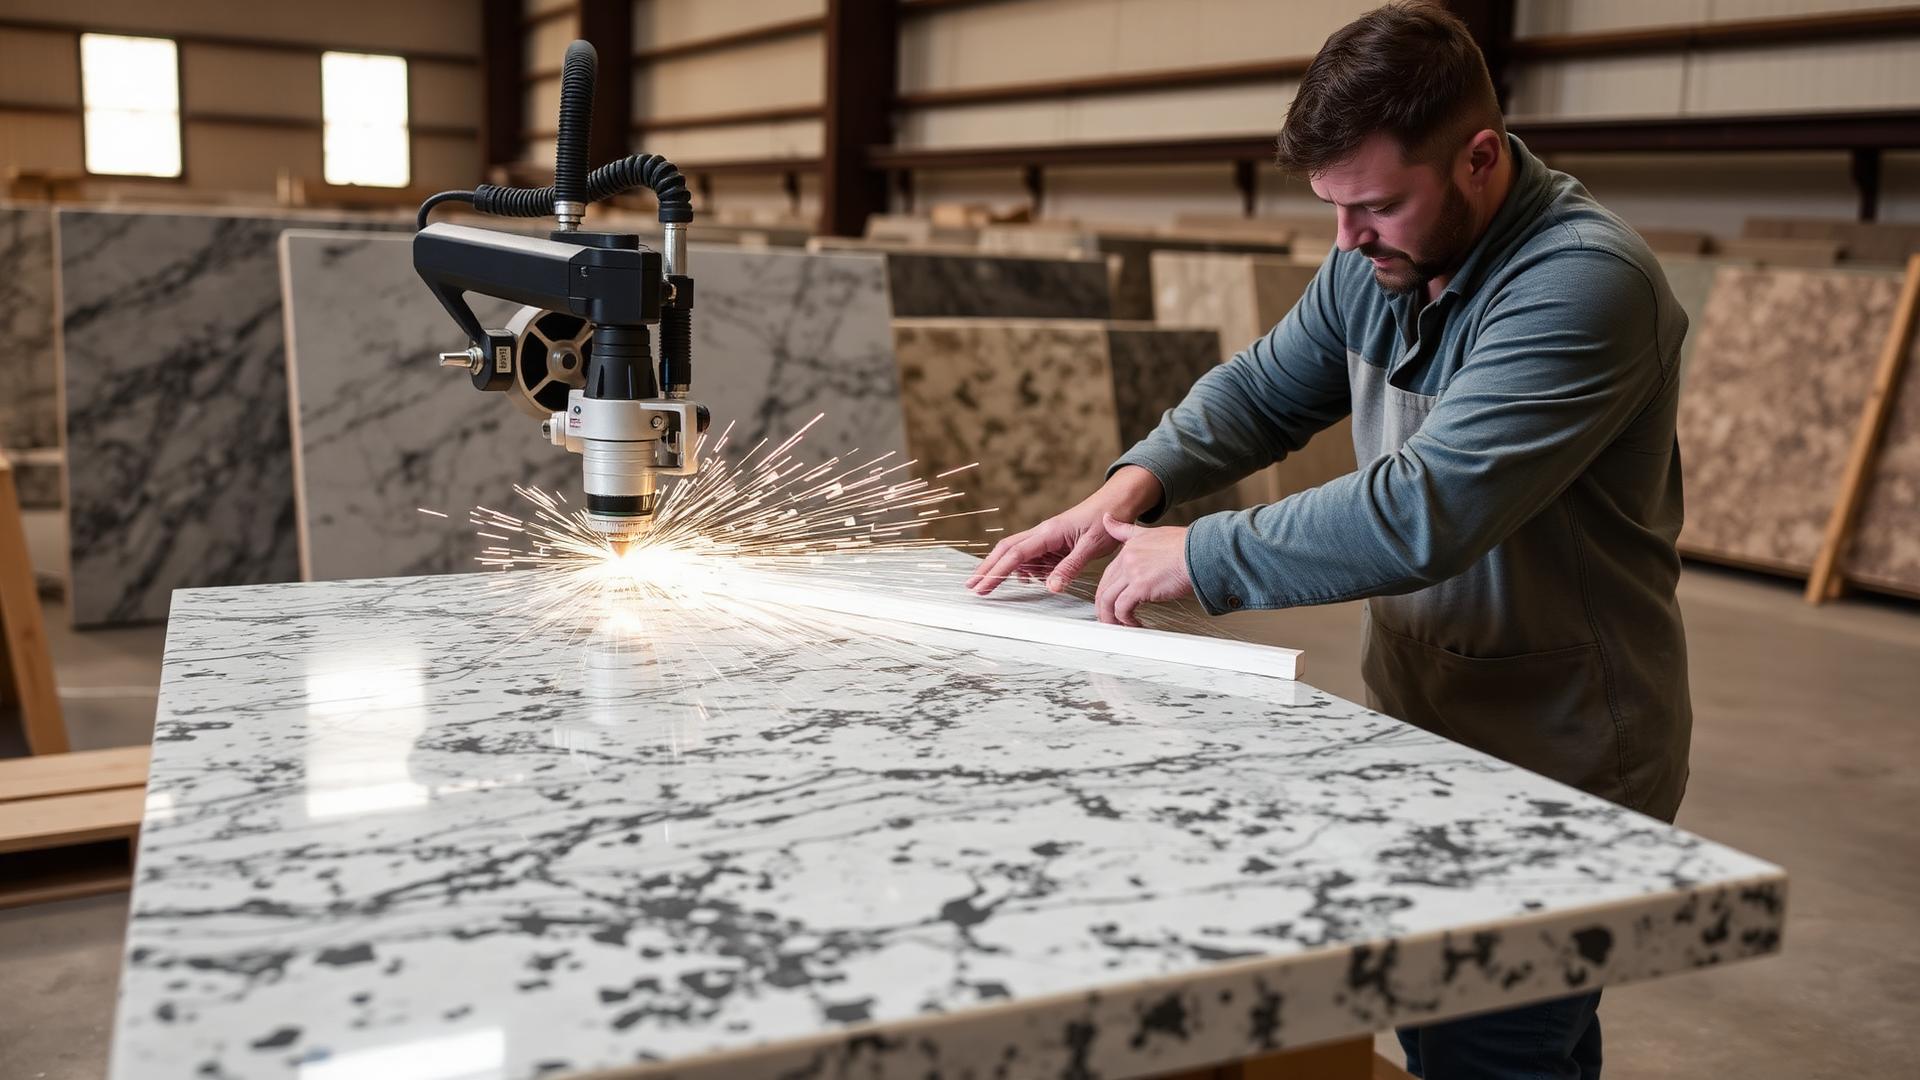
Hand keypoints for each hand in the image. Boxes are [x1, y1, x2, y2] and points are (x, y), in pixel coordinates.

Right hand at [965, 467, 1162, 595]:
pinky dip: (1025, 569)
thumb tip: (1050, 587)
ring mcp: (1047, 537)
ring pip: (1017, 553)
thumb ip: (1069, 567)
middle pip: (1006, 550)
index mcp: (1048, 532)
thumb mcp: (1091, 547)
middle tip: (972, 587)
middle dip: (988, 568)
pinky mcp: (1054, 542)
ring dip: (1002, 569)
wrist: (1117, 503)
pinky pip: (1033, 556)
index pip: (1015, 554)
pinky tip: (1028, 580)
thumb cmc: (1106, 520)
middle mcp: (1043, 533)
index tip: (982, 586)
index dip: (996, 571)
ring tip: (990, 586)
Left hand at [1093, 514, 1192, 626]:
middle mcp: (1127, 559)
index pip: (1108, 573)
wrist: (1201, 551)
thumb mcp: (1150, 532)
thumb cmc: (1186, 545)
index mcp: (1129, 548)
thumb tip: (1106, 520)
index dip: (1107, 590)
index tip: (1109, 602)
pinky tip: (1134, 624)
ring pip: (1108, 599)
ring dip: (1111, 617)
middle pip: (1104, 587)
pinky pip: (1122, 608)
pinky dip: (1125, 620)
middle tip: (1111, 619)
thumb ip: (1126, 531)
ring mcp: (1132, 572)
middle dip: (1104, 607)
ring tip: (1120, 627)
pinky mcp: (1140, 587)